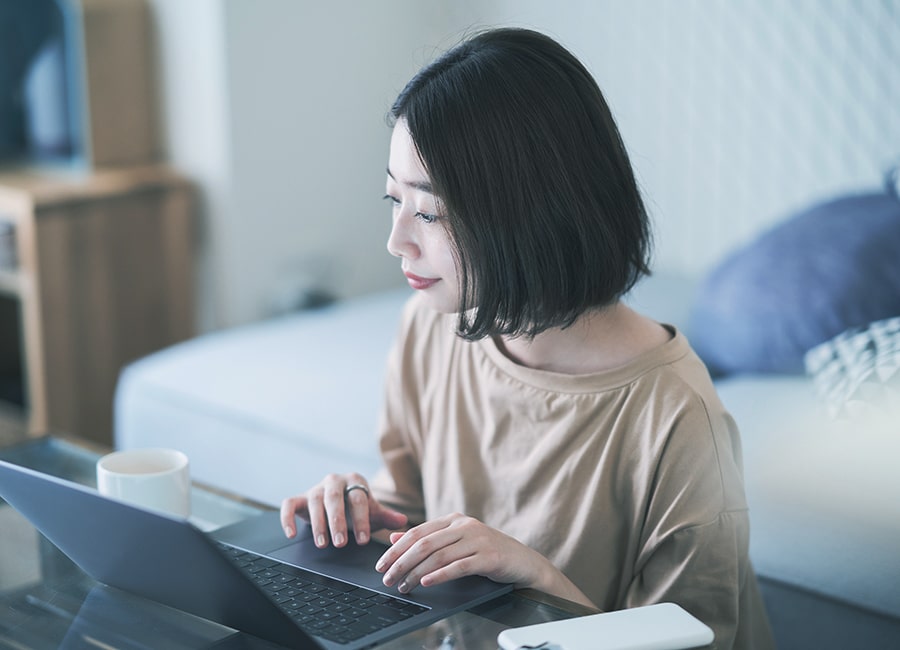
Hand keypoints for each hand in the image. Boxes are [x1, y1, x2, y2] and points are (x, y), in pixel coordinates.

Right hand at [280, 473, 407, 547]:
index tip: (364, 540)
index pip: (359, 499)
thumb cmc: (357, 509)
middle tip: (341, 543)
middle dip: (337, 522)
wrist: (339, 503)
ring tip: (323, 544)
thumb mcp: (373, 512)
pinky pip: (289, 504)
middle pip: (335, 498)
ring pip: (314, 502)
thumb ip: (386, 517)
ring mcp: (316, 488)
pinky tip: (292, 534)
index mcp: (355, 481)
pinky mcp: (300, 498)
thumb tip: (402, 522)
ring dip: (318, 524)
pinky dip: (288, 518)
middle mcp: (334, 481)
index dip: (361, 520)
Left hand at [375, 512, 548, 593]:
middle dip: (401, 562)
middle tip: (387, 578)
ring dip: (416, 573)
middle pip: (424, 544)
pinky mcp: (489, 557)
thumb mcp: (456, 542)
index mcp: (454, 519)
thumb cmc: (488, 552)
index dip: (396, 549)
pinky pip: (459, 566)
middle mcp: (465, 525)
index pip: (417, 532)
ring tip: (404, 586)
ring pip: (439, 556)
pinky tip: (427, 583)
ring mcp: (478, 539)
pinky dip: (440, 575)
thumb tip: (394, 538)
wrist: (523, 562)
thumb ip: (428, 538)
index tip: (381, 564)